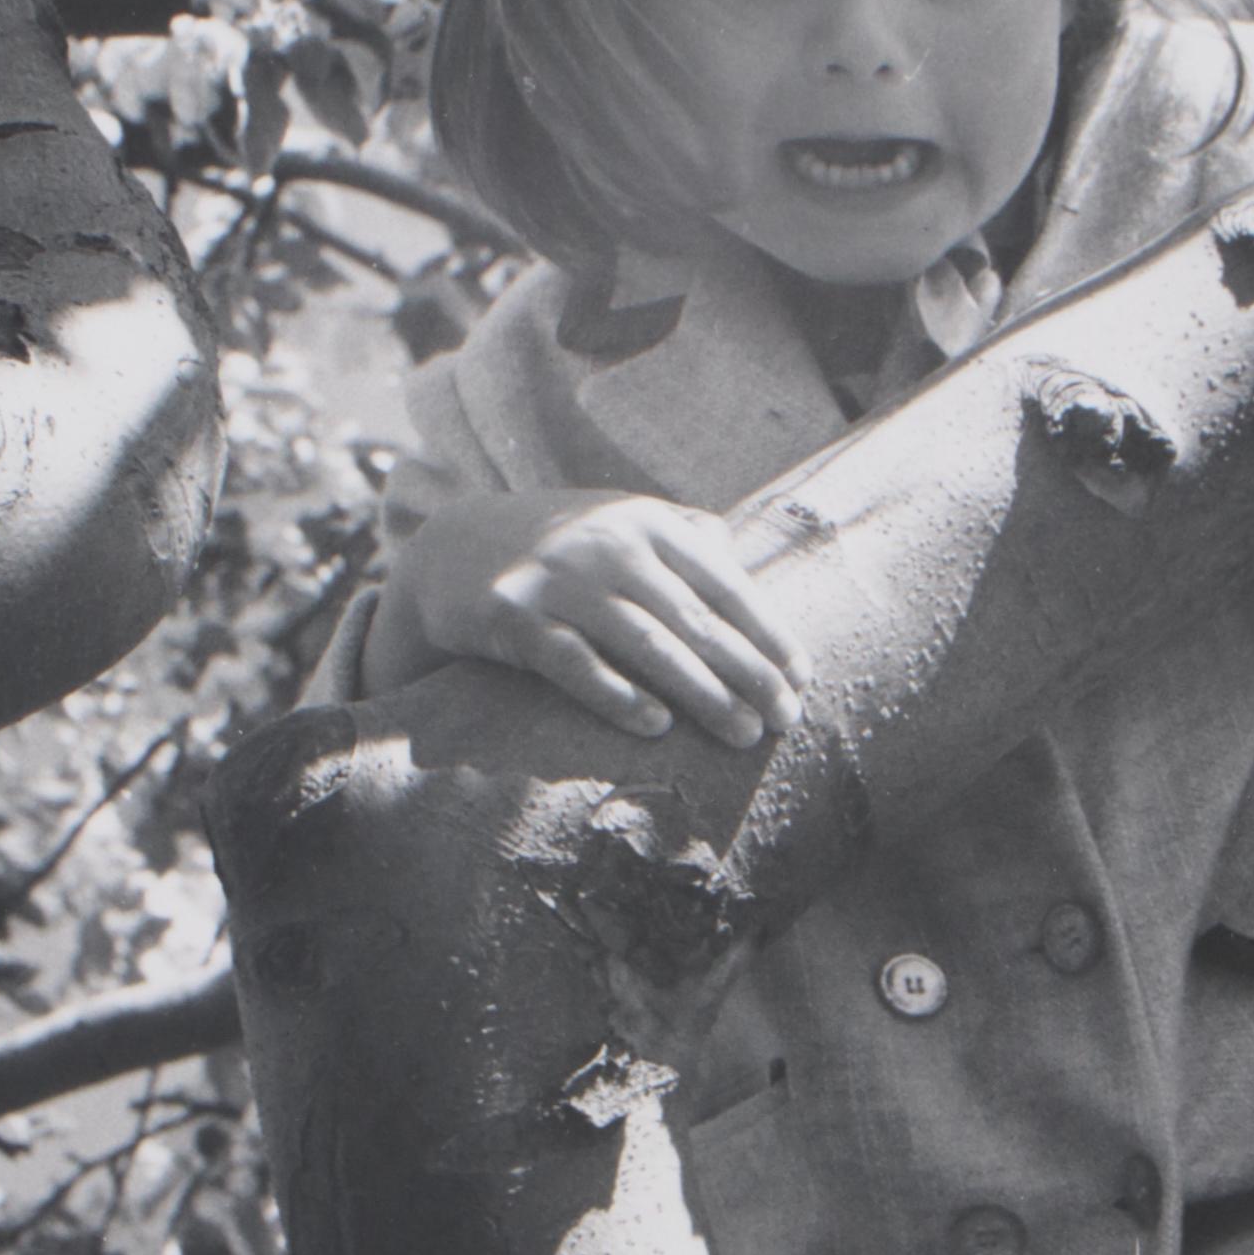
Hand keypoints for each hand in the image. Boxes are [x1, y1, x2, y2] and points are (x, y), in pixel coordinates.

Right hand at [367, 490, 805, 748]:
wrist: (452, 548)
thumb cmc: (558, 546)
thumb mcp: (618, 521)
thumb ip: (679, 532)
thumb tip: (740, 555)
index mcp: (645, 522)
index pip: (722, 582)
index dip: (766, 632)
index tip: (801, 677)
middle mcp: (607, 545)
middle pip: (694, 619)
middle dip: (748, 672)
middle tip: (786, 720)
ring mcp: (560, 581)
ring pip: (645, 644)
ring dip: (701, 693)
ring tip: (742, 734)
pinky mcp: (514, 618)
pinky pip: (574, 663)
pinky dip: (617, 694)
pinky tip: (656, 726)